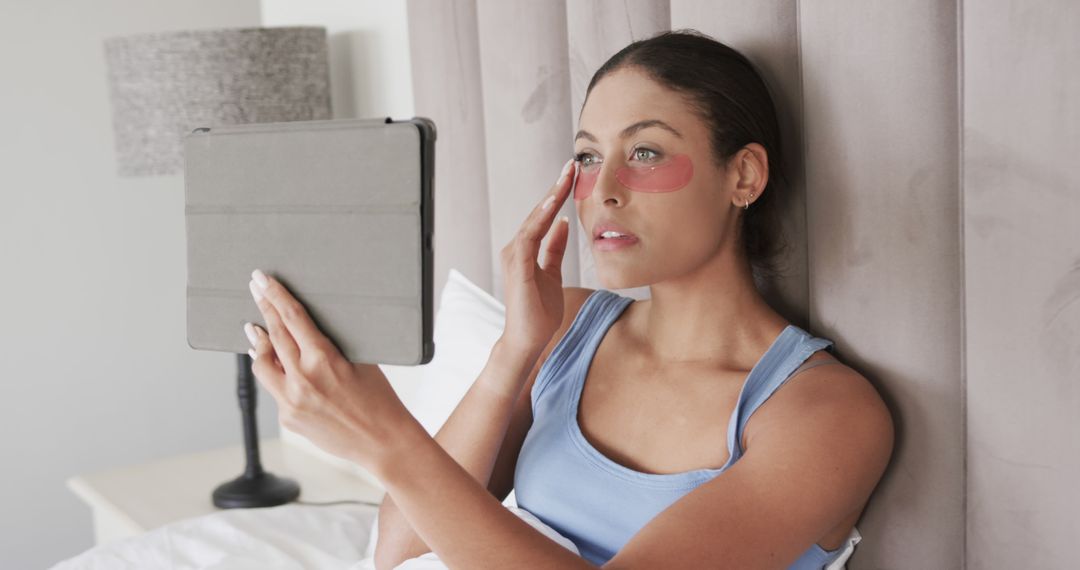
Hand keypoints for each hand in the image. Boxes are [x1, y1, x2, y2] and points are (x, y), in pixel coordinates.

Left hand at [244, 269, 414, 473]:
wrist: (382, 441)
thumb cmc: (379, 399)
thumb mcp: (360, 362)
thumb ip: (330, 345)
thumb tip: (307, 327)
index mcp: (324, 359)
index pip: (292, 318)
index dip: (275, 295)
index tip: (262, 280)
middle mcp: (303, 379)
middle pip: (274, 335)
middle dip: (262, 309)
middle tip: (254, 290)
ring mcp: (292, 402)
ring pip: (262, 364)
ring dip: (258, 344)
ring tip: (254, 330)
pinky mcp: (288, 419)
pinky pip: (274, 389)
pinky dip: (274, 374)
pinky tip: (274, 366)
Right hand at [498, 158, 576, 356]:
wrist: (527, 341)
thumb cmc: (538, 312)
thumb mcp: (551, 274)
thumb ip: (553, 248)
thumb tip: (562, 224)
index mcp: (525, 250)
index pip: (543, 215)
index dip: (557, 194)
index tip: (573, 174)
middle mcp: (515, 248)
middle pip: (537, 211)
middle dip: (555, 187)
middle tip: (571, 164)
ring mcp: (513, 257)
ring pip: (533, 219)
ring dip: (549, 197)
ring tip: (565, 177)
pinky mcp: (517, 267)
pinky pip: (529, 238)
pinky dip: (539, 220)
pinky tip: (551, 206)